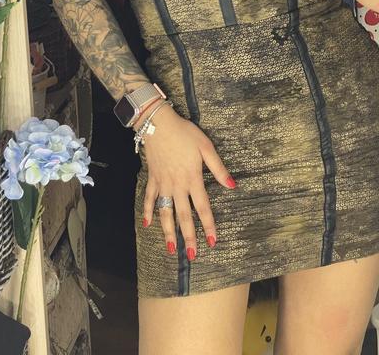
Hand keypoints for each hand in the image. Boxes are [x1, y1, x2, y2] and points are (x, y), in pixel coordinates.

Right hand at [140, 104, 235, 259]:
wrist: (158, 124)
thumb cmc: (185, 133)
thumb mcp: (206, 147)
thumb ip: (218, 168)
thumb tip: (232, 185)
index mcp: (192, 178)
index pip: (202, 207)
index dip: (208, 225)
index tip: (212, 242)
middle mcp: (177, 185)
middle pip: (183, 216)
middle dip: (188, 236)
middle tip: (193, 255)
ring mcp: (163, 184)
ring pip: (165, 212)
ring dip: (168, 231)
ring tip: (171, 249)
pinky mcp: (152, 178)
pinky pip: (149, 198)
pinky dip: (147, 211)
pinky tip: (146, 224)